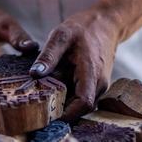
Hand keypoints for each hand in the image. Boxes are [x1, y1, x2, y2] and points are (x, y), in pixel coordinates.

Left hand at [30, 6, 119, 120]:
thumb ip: (48, 55)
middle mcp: (99, 83)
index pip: (83, 103)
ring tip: (43, 103)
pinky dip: (70, 98)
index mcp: (91, 73)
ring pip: (82, 104)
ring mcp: (100, 85)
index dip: (67, 115)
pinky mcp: (96, 84)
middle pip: (81, 109)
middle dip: (62, 113)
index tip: (47, 118)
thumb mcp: (62, 35)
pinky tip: (54, 92)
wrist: (107, 23)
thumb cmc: (84, 27)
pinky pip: (83, 97)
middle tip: (38, 112)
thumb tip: (34, 74)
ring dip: (65, 106)